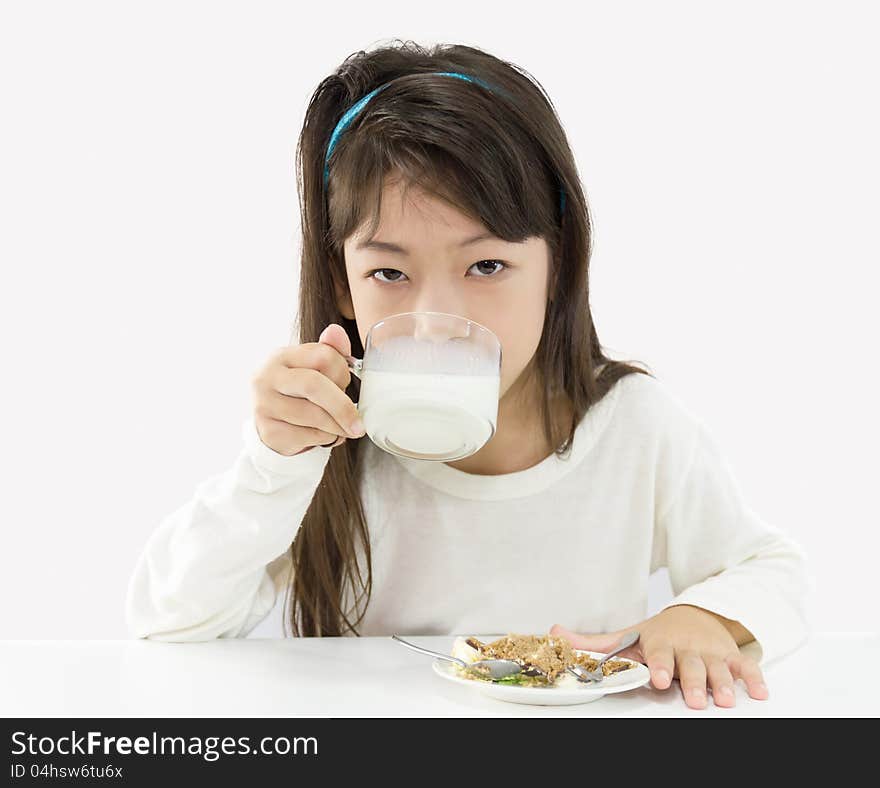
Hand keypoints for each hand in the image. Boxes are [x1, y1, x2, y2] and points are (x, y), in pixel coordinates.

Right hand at [250, 323, 364, 455]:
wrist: (273, 424)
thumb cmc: (299, 393)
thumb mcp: (314, 369)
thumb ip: (330, 351)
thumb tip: (336, 332)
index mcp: (281, 356)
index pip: (323, 356)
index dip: (342, 373)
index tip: (346, 385)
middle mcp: (267, 377)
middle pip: (314, 385)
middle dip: (342, 407)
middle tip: (359, 424)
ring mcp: (264, 405)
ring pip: (314, 416)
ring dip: (336, 426)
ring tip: (342, 429)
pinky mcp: (268, 431)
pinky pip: (308, 436)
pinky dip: (325, 439)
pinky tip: (324, 435)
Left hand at [549, 605, 768, 709]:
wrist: (694, 615)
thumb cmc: (657, 633)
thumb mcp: (626, 635)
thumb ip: (592, 643)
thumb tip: (553, 634)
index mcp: (660, 642)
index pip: (658, 654)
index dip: (658, 665)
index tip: (657, 677)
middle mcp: (687, 647)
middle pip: (692, 666)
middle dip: (695, 682)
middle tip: (697, 699)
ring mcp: (711, 651)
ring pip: (719, 668)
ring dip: (723, 683)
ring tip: (724, 700)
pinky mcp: (731, 656)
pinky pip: (746, 666)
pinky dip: (754, 677)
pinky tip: (760, 692)